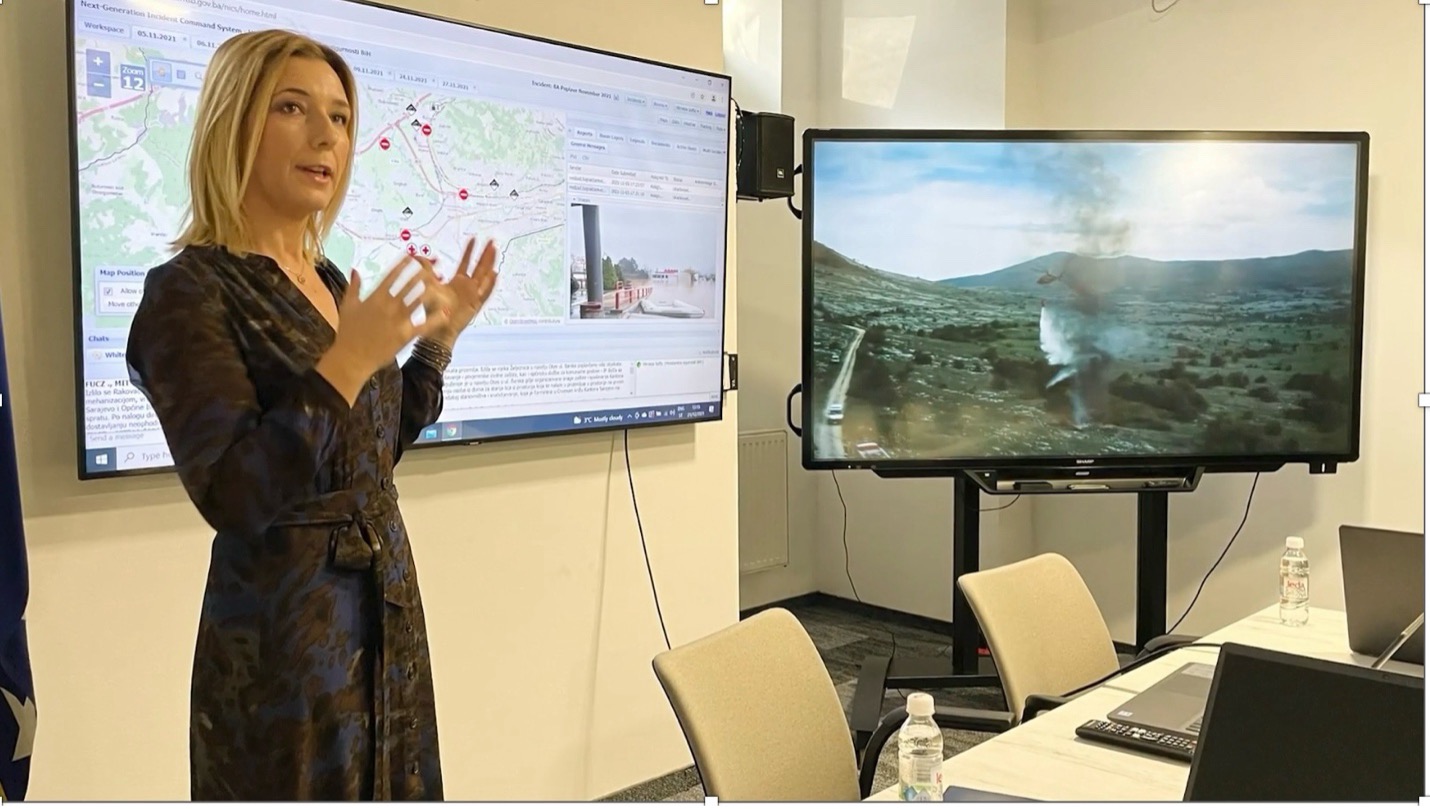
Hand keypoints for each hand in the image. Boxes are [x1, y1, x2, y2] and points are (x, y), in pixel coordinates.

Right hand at [316, 256, 450, 402]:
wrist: (352, 358)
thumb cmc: (348, 332)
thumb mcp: (347, 306)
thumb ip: (354, 287)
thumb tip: (355, 270)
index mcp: (375, 297)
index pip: (392, 275)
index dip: (403, 265)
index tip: (412, 257)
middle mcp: (389, 305)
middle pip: (409, 284)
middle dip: (421, 273)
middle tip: (431, 267)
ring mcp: (399, 320)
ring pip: (419, 300)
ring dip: (430, 290)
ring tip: (439, 283)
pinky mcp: (406, 335)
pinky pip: (425, 324)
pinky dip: (436, 318)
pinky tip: (445, 311)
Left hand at [429, 237, 497, 344]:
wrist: (437, 330)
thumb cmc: (431, 311)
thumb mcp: (427, 286)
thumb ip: (425, 271)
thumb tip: (418, 256)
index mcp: (457, 283)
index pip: (465, 263)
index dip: (469, 251)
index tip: (473, 238)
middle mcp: (467, 287)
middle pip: (479, 267)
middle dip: (485, 254)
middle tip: (491, 240)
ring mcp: (473, 296)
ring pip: (484, 277)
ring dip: (489, 264)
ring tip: (494, 251)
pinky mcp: (475, 306)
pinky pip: (485, 293)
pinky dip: (490, 285)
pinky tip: (494, 275)